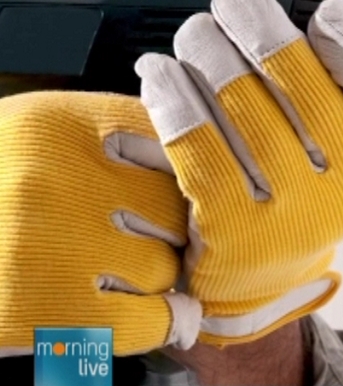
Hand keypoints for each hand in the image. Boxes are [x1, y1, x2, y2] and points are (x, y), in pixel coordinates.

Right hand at [0, 92, 200, 355]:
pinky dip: (161, 321)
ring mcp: (54, 245)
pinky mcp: (46, 311)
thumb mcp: (40, 140)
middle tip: (159, 239)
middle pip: (180, 207)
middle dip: (178, 230)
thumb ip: (116, 143)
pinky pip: (151, 318)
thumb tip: (199, 176)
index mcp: (61, 124)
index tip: (199, 197)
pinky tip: (149, 315)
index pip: (178, 144)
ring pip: (167, 264)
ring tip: (124, 273)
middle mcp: (60, 177)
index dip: (194, 178)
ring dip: (160, 276)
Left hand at [136, 0, 342, 345]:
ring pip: (239, 100)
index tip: (321, 15)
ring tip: (196, 35)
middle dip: (257, 24)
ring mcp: (294, 212)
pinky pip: (196, 140)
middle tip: (234, 2)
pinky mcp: (234, 228)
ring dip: (206, 50)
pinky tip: (163, 73)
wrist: (266, 266)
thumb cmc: (312, 184)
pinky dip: (172, 95)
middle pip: (298, 80)